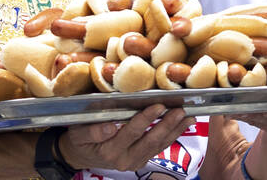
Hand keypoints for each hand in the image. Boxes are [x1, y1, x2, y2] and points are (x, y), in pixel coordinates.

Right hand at [58, 104, 191, 171]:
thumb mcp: (78, 133)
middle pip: (150, 141)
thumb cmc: (80, 139)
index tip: (158, 105)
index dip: (146, 119)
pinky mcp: (141, 160)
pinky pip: (160, 148)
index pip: (132, 133)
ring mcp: (135, 161)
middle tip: (180, 110)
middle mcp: (124, 159)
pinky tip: (185, 123)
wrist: (82, 155)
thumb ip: (92, 130)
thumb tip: (109, 126)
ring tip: (189, 116)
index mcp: (109, 151)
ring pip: (158, 145)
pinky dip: (174, 135)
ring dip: (175, 130)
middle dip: (167, 125)